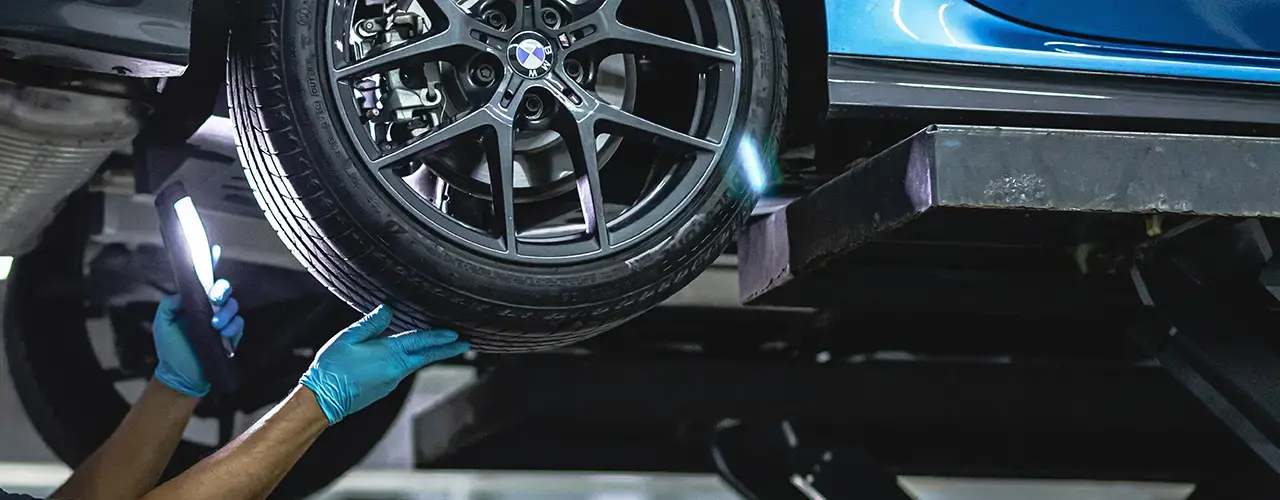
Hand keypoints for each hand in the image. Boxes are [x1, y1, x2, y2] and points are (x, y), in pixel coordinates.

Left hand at [152, 271, 245, 397]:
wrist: (182, 376)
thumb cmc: (170, 350)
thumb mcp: (163, 323)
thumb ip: (170, 304)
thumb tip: (184, 292)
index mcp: (192, 304)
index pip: (203, 281)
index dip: (209, 265)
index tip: (214, 251)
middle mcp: (209, 310)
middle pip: (223, 289)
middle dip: (222, 289)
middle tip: (215, 297)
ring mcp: (221, 322)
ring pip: (233, 305)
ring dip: (226, 312)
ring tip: (215, 324)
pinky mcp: (231, 336)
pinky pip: (239, 323)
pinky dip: (233, 326)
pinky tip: (223, 333)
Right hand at [299, 304, 469, 424]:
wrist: (322, 400)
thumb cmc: (332, 368)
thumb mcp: (348, 338)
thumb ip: (371, 323)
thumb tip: (387, 310)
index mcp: (389, 354)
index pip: (421, 342)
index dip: (440, 337)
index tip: (456, 335)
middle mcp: (395, 370)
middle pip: (427, 356)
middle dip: (447, 349)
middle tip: (464, 344)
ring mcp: (391, 381)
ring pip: (416, 363)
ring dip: (431, 354)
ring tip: (444, 346)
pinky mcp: (385, 388)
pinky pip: (404, 370)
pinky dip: (414, 361)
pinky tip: (413, 356)